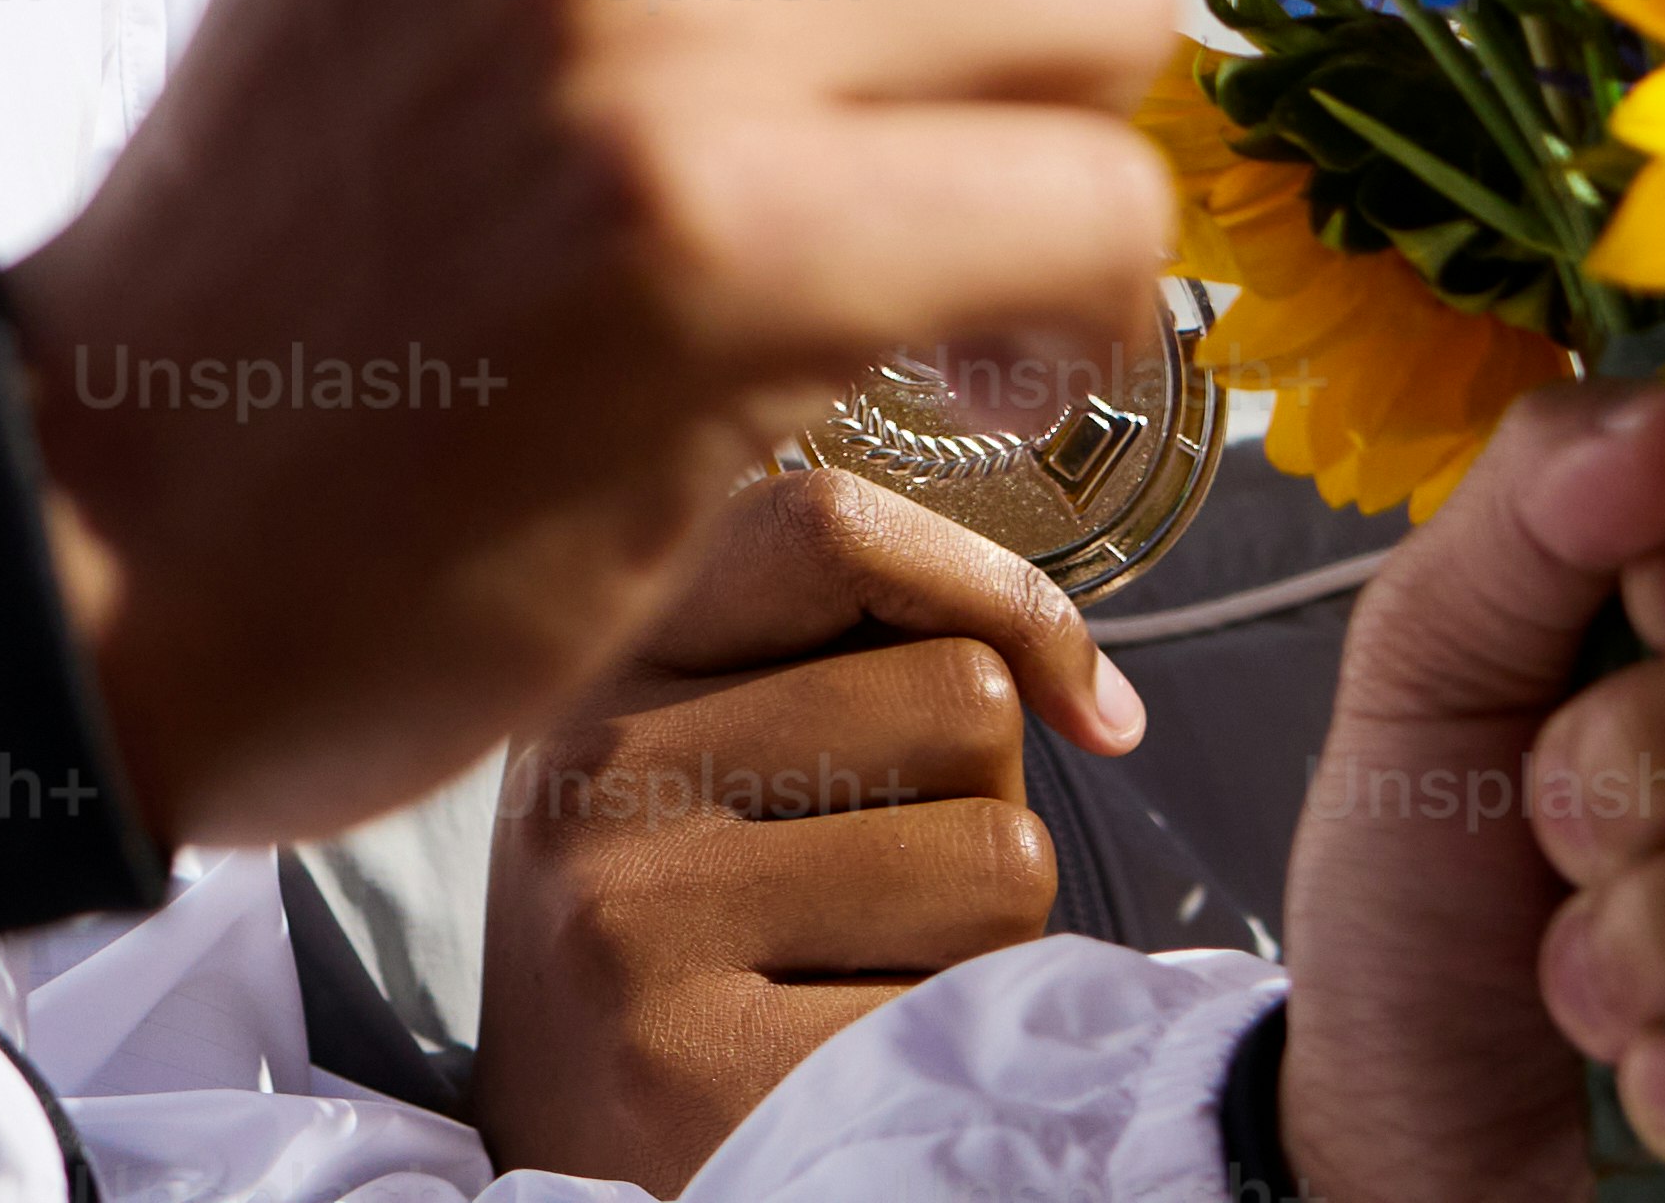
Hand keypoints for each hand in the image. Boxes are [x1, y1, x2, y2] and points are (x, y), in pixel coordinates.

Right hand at [4, 0, 1177, 847]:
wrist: (134, 516)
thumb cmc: (321, 218)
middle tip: (927, 133)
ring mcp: (639, 28)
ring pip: (1106, 2)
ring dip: (1071, 155)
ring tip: (946, 252)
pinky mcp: (722, 247)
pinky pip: (1095, 212)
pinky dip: (1076, 318)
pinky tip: (959, 374)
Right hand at [472, 462, 1134, 1187]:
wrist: (571, 1160)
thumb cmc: (687, 948)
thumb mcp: (698, 760)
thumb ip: (832, 663)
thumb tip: (1093, 698)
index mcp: (597, 664)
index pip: (828, 524)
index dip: (999, 592)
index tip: (1070, 700)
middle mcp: (592, 766)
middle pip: (961, 696)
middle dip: (980, 803)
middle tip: (875, 897)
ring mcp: (630, 915)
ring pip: (998, 852)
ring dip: (987, 938)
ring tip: (862, 977)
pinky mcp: (693, 1064)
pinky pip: (969, 1004)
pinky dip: (961, 1047)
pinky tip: (856, 1061)